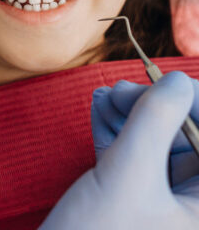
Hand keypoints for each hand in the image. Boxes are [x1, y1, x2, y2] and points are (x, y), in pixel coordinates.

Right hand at [40, 72, 198, 229]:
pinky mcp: (142, 205)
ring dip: (133, 117)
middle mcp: (195, 210)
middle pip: (191, 140)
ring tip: (104, 100)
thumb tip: (176, 80)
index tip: (163, 82)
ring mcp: (170, 209)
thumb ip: (154, 122)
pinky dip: (120, 133)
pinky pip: (140, 158)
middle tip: (121, 91)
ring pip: (163, 146)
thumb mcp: (127, 178)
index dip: (195, 107)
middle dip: (156, 109)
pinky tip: (101, 113)